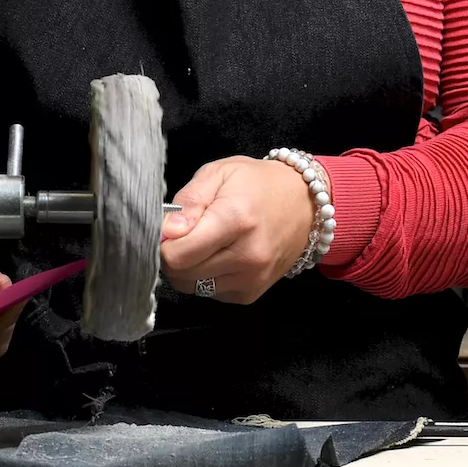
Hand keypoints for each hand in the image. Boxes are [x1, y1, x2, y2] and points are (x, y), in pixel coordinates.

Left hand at [159, 156, 316, 304]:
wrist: (304, 204)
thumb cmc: (256, 183)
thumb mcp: (218, 173)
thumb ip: (189, 201)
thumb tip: (166, 231)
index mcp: (235, 220)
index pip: (179, 254)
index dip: (162, 241)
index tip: (167, 227)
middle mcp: (246, 256)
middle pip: (182, 274)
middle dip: (172, 254)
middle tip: (181, 233)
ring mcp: (252, 279)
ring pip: (193, 287)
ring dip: (188, 267)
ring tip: (201, 242)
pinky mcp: (252, 293)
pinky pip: (210, 293)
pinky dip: (205, 276)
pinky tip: (217, 254)